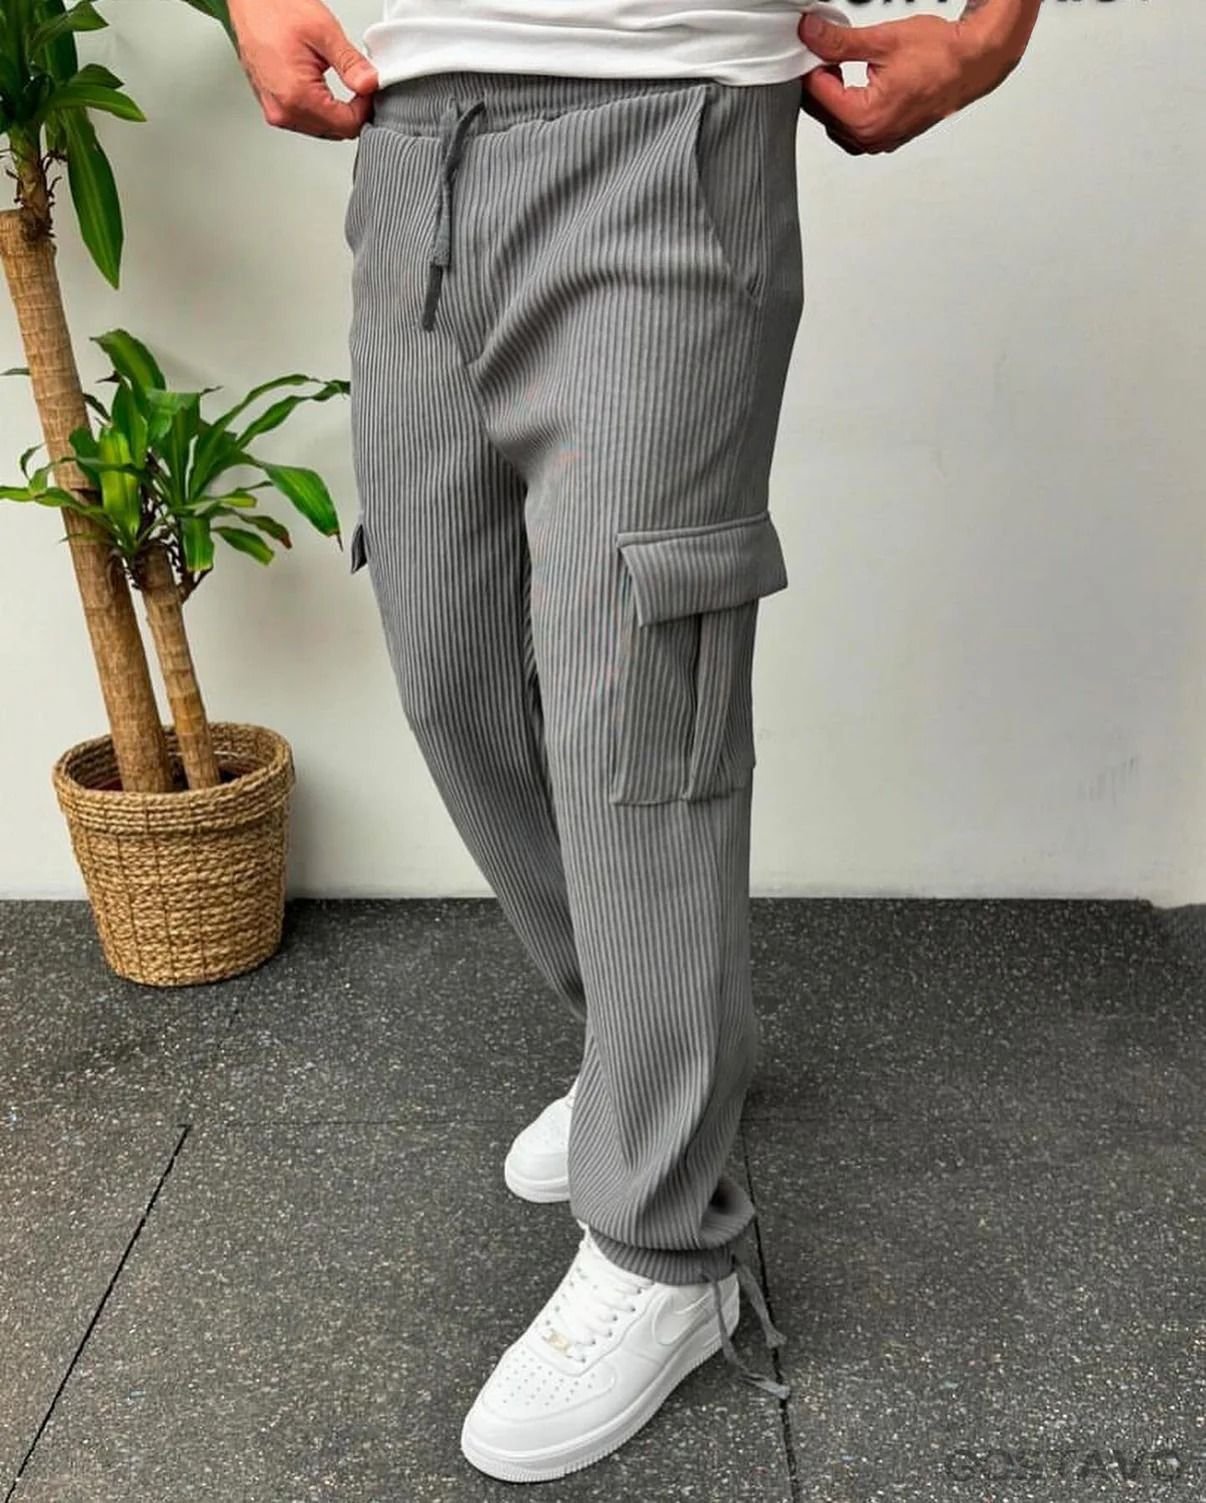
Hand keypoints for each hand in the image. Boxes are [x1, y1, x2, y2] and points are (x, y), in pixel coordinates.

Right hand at [227, 0, 378, 138]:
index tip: (369, 89)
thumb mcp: (324, 32)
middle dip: (352, 112)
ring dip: (336, 112)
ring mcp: (275, 111)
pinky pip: (306, 120)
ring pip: (322, 128)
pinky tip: (322, 88)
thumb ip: (351, 64)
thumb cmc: (276, 9)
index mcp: (296, 96)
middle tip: (357, 83)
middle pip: (335, 131)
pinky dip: (320, 109)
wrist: (250, 1)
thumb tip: (371, 84)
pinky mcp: (273, 106)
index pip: (347, 125)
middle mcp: (283, 111)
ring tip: (338, 81)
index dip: (365, 108)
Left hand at [798, 11, 1027, 155]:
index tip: (813, 43)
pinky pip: (853, 129)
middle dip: (820, 80)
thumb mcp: (883, 40)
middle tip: (827, 50)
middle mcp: (870, 138)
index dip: (811, 63)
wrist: (972, 63)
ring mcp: (879, 142)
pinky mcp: (886, 139)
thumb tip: (811, 34)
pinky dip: (848, 108)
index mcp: (865, 118)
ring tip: (843, 66)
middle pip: (821, 111)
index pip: (816, 93)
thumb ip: (840, 41)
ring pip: (835, 121)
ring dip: (832, 95)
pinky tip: (855, 86)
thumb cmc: (940, 55)